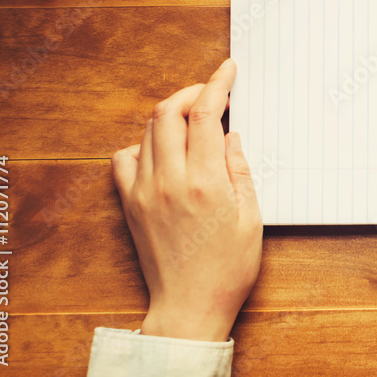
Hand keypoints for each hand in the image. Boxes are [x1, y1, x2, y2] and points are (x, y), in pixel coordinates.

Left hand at [111, 58, 261, 340]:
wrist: (190, 306)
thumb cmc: (228, 268)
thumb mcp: (252, 217)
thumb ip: (240, 170)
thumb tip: (230, 136)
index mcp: (205, 182)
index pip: (205, 114)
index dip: (217, 84)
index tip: (228, 70)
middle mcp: (169, 180)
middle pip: (169, 111)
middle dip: (191, 91)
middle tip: (210, 92)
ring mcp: (144, 191)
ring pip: (148, 130)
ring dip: (170, 114)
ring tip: (192, 119)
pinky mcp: (130, 205)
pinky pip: (124, 159)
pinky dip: (143, 144)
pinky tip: (162, 151)